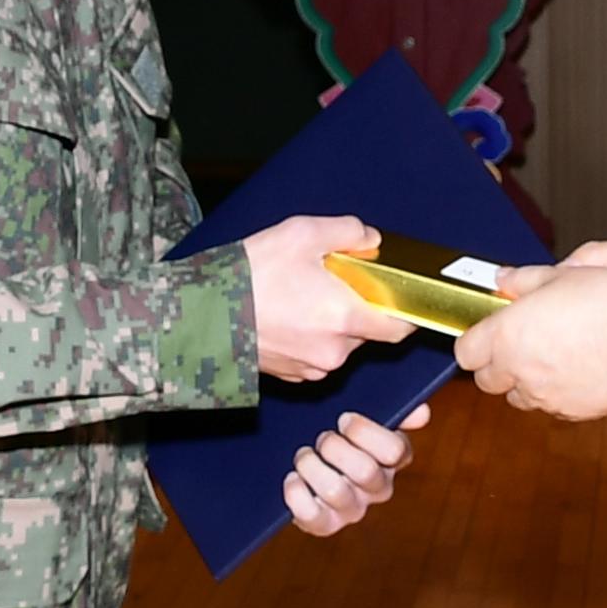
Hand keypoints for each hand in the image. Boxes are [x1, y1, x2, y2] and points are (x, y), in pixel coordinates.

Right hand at [241, 213, 416, 382]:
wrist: (200, 314)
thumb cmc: (251, 275)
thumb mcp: (302, 234)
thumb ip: (348, 232)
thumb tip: (371, 239)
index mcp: (345, 317)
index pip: (400, 327)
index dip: (406, 311)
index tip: (400, 295)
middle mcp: (334, 350)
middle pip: (366, 331)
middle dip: (357, 307)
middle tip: (334, 281)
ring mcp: (312, 367)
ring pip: (339, 343)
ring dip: (331, 323)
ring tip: (301, 296)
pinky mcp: (291, 376)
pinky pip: (315, 355)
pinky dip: (310, 337)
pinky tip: (287, 316)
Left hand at [281, 402, 434, 536]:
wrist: (309, 465)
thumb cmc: (342, 436)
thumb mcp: (365, 419)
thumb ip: (395, 411)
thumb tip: (421, 413)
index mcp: (393, 458)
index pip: (395, 450)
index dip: (365, 432)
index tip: (344, 419)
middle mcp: (377, 488)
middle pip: (365, 470)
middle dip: (335, 447)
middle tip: (322, 438)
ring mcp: (352, 510)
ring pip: (336, 491)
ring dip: (311, 466)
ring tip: (304, 456)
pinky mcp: (325, 524)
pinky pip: (311, 515)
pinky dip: (296, 493)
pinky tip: (292, 478)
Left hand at [454, 263, 606, 421]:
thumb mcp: (561, 275)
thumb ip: (523, 280)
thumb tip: (504, 279)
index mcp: (507, 335)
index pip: (465, 352)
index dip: (475, 342)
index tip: (486, 332)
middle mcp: (519, 370)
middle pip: (486, 380)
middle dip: (497, 364)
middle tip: (519, 343)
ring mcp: (544, 395)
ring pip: (519, 396)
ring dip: (526, 380)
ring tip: (552, 356)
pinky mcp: (571, 411)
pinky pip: (551, 405)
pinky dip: (556, 392)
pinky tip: (576, 370)